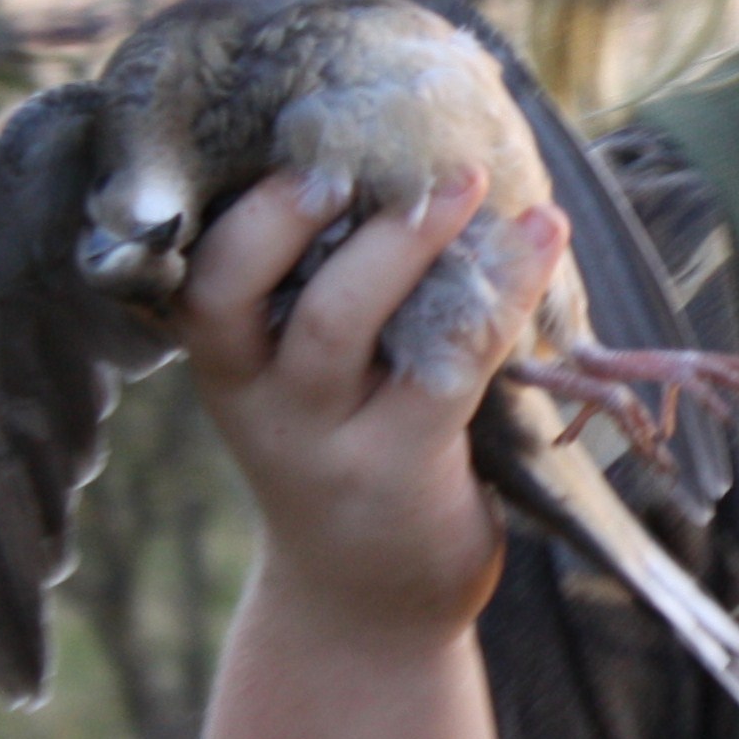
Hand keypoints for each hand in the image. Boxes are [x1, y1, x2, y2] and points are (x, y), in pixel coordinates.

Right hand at [174, 167, 568, 650]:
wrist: (365, 605)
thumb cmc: (349, 451)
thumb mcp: (308, 379)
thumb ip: (324, 288)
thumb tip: (411, 146)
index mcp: (226, 360)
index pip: (194, 274)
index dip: (235, 205)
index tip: (290, 133)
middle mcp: (256, 398)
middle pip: (235, 293)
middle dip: (284, 215)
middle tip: (343, 156)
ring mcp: (321, 440)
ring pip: (337, 325)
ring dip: (405, 242)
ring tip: (469, 181)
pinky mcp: (398, 469)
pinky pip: (449, 364)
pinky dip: (503, 288)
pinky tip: (544, 234)